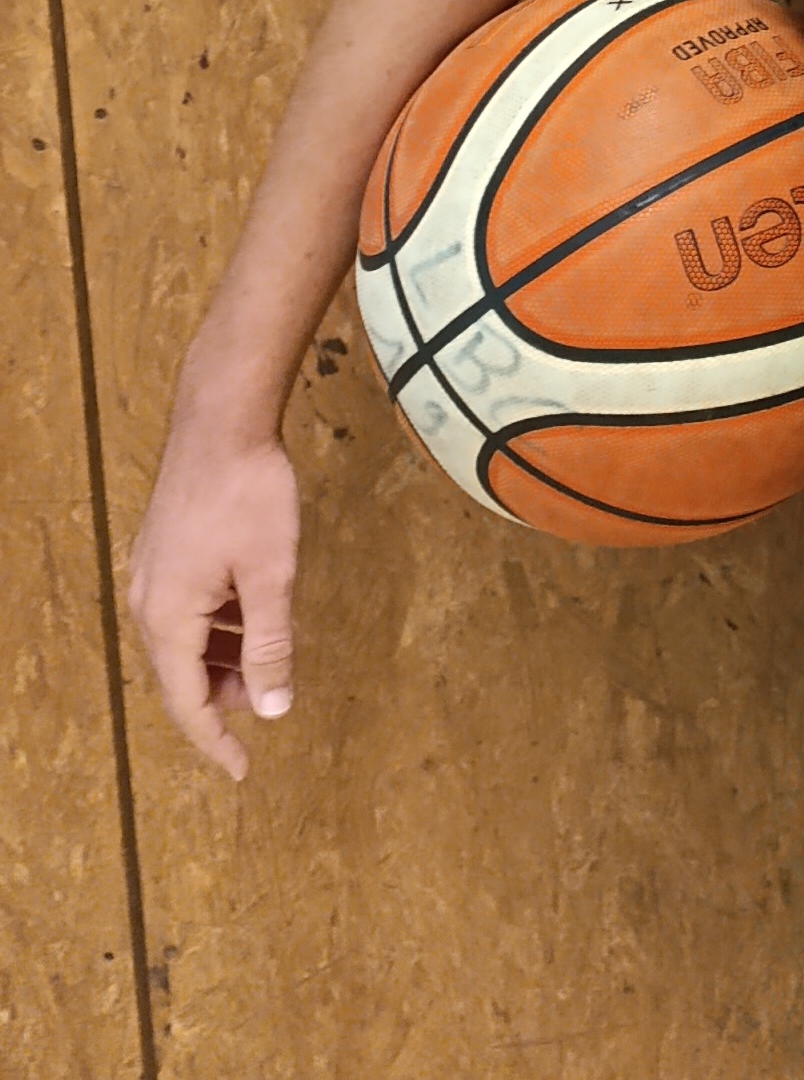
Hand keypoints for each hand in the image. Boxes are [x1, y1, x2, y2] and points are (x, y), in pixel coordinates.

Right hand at [128, 427, 300, 781]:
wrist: (221, 418)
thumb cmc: (249, 493)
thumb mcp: (272, 574)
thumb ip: (271, 643)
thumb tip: (272, 708)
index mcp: (168, 617)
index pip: (187, 702)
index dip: (216, 740)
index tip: (242, 770)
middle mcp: (148, 600)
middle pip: (181, 673)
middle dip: (223, 695)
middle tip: (269, 698)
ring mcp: (151, 572)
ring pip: (185, 638)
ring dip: (222, 657)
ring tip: (267, 655)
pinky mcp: (164, 548)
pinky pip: (186, 606)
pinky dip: (217, 623)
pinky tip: (251, 609)